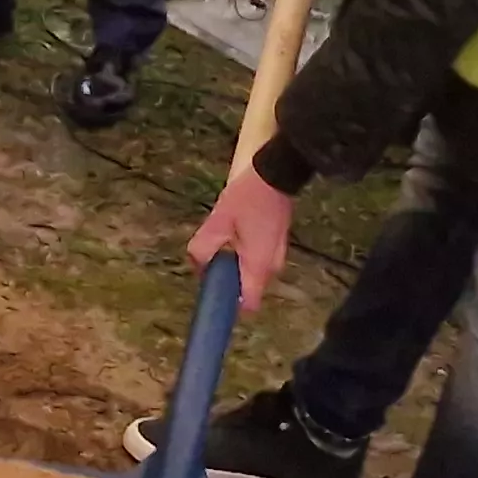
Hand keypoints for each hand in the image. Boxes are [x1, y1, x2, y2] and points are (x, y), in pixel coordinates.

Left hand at [188, 170, 298, 311]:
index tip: (213, 294)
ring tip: (224, 240)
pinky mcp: (278, 243)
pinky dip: (245, 254)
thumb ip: (202, 249)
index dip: (229, 305)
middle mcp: (273, 266)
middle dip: (228, 280)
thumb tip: (198, 266)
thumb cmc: (248, 197)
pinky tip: (236, 232)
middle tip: (212, 259)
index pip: (248, 305)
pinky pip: (258, 260)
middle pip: (248, 289)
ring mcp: (279, 254)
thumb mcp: (217, 222)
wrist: (276, 171)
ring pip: (252, 273)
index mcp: (258, 266)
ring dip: (236, 264)